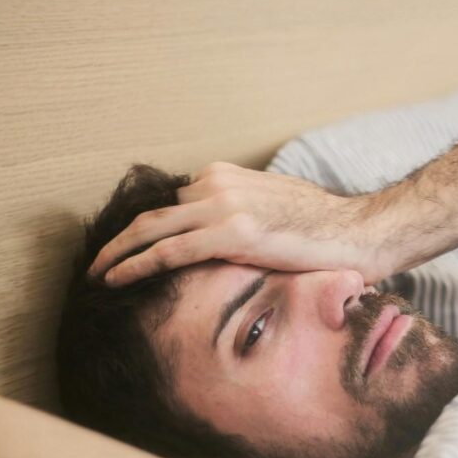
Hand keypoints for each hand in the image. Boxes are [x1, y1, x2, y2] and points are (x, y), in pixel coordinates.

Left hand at [88, 162, 391, 285]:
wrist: (362, 232)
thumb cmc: (325, 230)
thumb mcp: (274, 211)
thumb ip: (241, 216)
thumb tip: (223, 242)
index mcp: (227, 177)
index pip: (171, 202)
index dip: (144, 227)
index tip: (125, 248)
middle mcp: (219, 184)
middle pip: (152, 211)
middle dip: (119, 237)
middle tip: (96, 262)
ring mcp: (224, 206)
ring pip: (150, 228)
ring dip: (117, 252)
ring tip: (96, 274)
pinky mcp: (232, 234)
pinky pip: (168, 251)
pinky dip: (135, 265)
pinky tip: (114, 280)